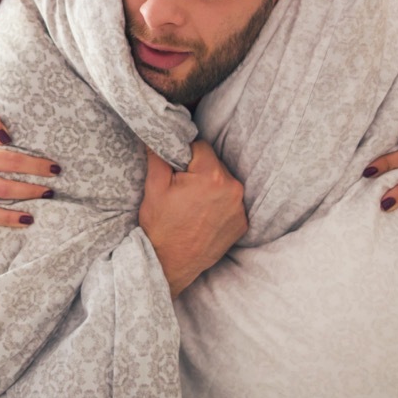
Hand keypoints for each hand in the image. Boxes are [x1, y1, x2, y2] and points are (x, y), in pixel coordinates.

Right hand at [139, 141, 247, 298]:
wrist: (168, 265)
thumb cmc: (160, 227)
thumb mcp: (154, 186)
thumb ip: (158, 154)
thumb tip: (156, 132)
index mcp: (211, 176)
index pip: (200, 146)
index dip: (184, 155)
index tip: (175, 171)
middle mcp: (232, 189)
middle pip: (213, 164)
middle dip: (198, 171)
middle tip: (181, 191)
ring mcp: (240, 209)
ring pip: (223, 182)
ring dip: (210, 187)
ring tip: (192, 206)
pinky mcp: (242, 224)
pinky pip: (230, 202)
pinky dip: (219, 205)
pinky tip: (203, 216)